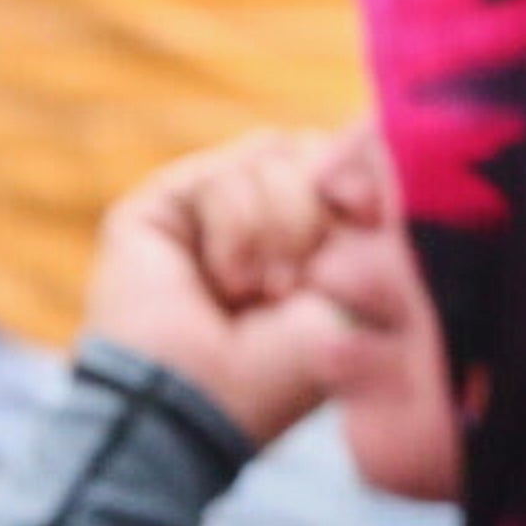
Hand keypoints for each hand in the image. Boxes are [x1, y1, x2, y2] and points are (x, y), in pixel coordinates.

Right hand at [85, 129, 347, 448]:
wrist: (205, 404)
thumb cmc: (284, 369)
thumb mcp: (353, 281)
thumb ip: (365, 203)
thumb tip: (368, 122)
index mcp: (301, 240)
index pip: (339, 162)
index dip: (360, 175)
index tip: (367, 215)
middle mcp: (251, 220)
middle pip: (310, 151)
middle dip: (316, 215)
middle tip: (294, 285)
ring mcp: (202, 212)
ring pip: (270, 155)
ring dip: (277, 229)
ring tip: (254, 294)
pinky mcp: (157, 208)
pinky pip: (224, 174)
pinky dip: (237, 230)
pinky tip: (222, 282)